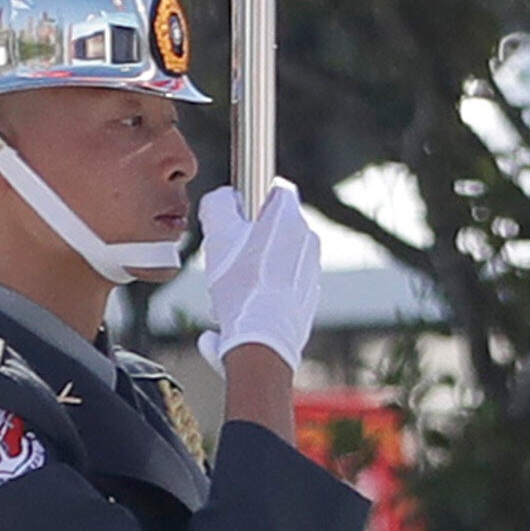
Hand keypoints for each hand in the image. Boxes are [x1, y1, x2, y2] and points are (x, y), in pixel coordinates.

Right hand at [195, 180, 323, 369]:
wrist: (263, 341)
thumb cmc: (242, 289)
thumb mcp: (218, 236)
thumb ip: (219, 205)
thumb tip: (224, 198)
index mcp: (289, 219)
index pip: (276, 189)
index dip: (252, 198)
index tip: (236, 216)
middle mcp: (307, 240)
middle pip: (273, 226)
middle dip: (248, 239)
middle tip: (227, 258)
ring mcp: (311, 269)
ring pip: (276, 257)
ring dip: (254, 267)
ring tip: (232, 289)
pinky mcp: (308, 295)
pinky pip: (281, 284)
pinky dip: (264, 291)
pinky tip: (244, 307)